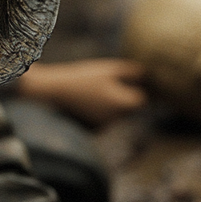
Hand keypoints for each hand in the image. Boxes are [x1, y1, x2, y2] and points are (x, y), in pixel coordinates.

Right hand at [16, 59, 146, 126]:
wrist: (53, 94)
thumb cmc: (82, 78)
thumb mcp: (108, 70)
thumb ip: (131, 73)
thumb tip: (147, 75)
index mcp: (123, 104)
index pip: (140, 100)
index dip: (135, 90)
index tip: (127, 82)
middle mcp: (116, 120)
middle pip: (127, 108)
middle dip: (120, 97)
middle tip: (102, 85)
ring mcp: (104, 128)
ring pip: (113, 114)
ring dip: (107, 105)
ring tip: (89, 91)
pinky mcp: (92, 131)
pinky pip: (101, 120)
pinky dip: (95, 112)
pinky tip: (82, 102)